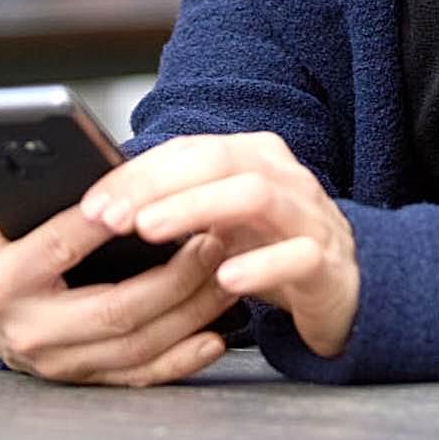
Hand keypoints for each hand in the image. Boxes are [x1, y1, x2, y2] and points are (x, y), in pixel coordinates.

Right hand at [0, 146, 238, 385]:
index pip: (58, 249)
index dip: (101, 224)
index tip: (146, 200)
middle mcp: (29, 331)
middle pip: (114, 309)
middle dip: (172, 275)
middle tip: (213, 235)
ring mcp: (61, 363)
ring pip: (137, 344)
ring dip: (191, 311)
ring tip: (227, 268)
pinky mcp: (87, 381)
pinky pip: (141, 376)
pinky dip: (181, 360)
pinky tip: (215, 336)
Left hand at [80, 133, 359, 358]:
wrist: (345, 289)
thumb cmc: (270, 250)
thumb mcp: (221, 222)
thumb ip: (176, 206)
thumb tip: (102, 207)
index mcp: (254, 157)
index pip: (189, 150)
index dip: (137, 174)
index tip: (93, 203)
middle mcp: (284, 177)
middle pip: (218, 161)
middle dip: (158, 186)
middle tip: (111, 217)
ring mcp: (310, 217)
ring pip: (256, 195)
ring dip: (197, 209)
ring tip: (151, 232)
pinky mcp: (329, 265)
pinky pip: (298, 256)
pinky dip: (259, 266)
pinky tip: (223, 278)